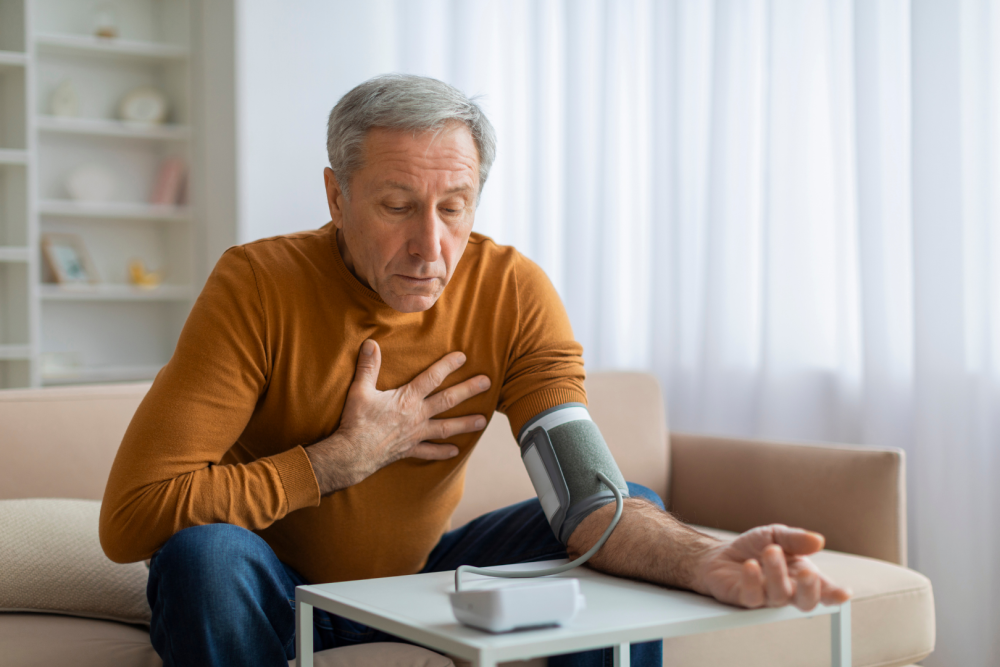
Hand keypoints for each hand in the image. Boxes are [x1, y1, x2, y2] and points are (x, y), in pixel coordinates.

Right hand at [305, 339, 490, 494]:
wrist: (352, 454)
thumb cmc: (356, 421)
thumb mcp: (360, 390)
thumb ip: (368, 366)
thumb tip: (370, 343)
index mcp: (407, 398)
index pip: (432, 378)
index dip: (448, 365)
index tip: (463, 357)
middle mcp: (417, 416)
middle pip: (448, 400)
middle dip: (469, 390)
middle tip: (487, 383)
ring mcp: (415, 434)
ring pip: (446, 428)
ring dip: (465, 423)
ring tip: (483, 421)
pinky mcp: (409, 449)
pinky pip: (430, 451)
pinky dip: (443, 452)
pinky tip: (456, 451)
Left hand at [695, 524, 851, 610]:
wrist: (721, 553)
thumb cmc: (754, 547)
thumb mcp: (776, 534)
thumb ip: (796, 538)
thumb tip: (818, 540)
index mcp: (801, 575)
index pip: (823, 590)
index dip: (835, 594)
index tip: (844, 594)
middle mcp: (788, 590)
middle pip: (805, 601)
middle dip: (810, 589)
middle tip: (807, 572)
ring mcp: (767, 597)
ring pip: (779, 596)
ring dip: (777, 573)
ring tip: (771, 550)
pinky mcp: (745, 599)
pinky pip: (753, 597)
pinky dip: (753, 581)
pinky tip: (750, 565)